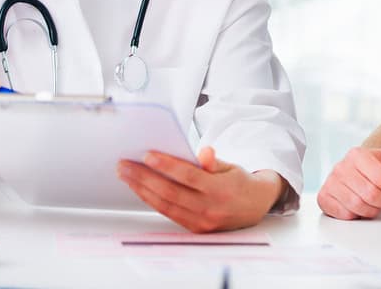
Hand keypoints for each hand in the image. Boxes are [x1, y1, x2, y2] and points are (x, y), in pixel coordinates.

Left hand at [118, 146, 285, 232]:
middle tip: (125, 165)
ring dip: (142, 190)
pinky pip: (169, 213)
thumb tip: (204, 152)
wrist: (254, 206)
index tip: (148, 155)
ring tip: (127, 176)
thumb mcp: (231, 166)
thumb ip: (214, 161)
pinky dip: (152, 201)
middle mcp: (211, 208)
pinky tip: (140, 189)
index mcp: (221, 189)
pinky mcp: (195, 228)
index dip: (167, 165)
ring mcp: (202, 221)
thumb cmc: (239, 181)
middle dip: (144, 177)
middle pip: (171, 192)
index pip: (189, 176)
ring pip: (166, 205)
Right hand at [317, 144, 380, 219]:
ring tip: (373, 202)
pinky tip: (359, 207)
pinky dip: (356, 215)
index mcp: (357, 154)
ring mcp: (330, 182)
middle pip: (370, 194)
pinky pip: (343, 215)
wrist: (362, 172)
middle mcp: (340, 166)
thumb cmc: (379, 166)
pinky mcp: (324, 198)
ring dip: (371, 210)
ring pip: (357, 206)